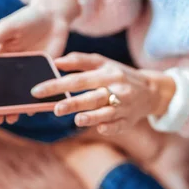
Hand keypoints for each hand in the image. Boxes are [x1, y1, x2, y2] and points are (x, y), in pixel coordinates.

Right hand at [0, 0, 79, 125]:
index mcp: (1, 57)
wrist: (54, 13)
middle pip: (6, 90)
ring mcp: (32, 70)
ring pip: (23, 93)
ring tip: (14, 118)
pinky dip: (40, 99)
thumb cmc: (28, 18)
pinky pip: (43, 88)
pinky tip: (36, 108)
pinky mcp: (49, 70)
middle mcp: (15, 67)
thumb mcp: (7, 27)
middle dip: (1, 107)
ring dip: (19, 107)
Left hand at [31, 52, 175, 135]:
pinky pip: (118, 125)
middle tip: (55, 109)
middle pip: (92, 96)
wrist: (151, 90)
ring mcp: (124, 105)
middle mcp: (116, 88)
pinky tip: (99, 128)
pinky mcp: (129, 120)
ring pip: (106, 111)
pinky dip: (109, 126)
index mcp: (106, 72)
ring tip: (76, 119)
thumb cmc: (119, 75)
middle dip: (73, 102)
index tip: (37, 90)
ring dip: (92, 115)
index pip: (78, 78)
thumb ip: (80, 61)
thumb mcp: (104, 63)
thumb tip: (56, 62)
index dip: (57, 84)